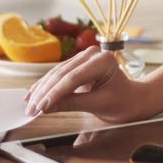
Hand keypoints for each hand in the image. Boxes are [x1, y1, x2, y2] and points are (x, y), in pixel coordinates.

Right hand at [23, 46, 149, 122]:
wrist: (133, 99)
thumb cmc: (123, 102)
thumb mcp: (99, 105)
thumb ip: (72, 104)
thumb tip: (47, 107)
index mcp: (103, 61)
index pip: (73, 78)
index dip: (54, 93)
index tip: (41, 107)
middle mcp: (93, 54)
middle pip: (62, 74)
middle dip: (45, 93)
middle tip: (31, 109)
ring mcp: (85, 57)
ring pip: (57, 73)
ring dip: (42, 89)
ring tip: (29, 104)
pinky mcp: (78, 64)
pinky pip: (59, 75)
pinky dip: (47, 86)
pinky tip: (35, 94)